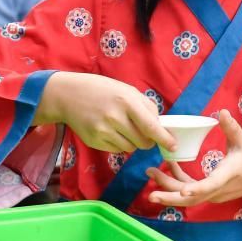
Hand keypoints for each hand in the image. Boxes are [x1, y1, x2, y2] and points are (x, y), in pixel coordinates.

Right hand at [34, 72, 174, 153]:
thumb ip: (146, 107)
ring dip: (133, 143)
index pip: (150, 126)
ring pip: (130, 148)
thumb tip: (161, 127)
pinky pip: (117, 150)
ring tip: (124, 128)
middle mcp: (114, 117)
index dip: (164, 138)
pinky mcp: (94, 141)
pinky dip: (120, 144)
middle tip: (145, 133)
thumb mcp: (127, 90)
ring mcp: (103, 131)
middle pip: (142, 142)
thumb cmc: (103, 90)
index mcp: (126, 101)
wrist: (68, 95)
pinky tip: (112, 131)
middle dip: (148, 141)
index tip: (173, 146)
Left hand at [145, 109, 241, 206]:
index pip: (211, 185)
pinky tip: (167, 169)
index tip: (184, 191)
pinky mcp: (210, 194)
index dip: (197, 189)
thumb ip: (232, 127)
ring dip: (169, 188)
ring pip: (189, 197)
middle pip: (193, 199)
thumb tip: (222, 112)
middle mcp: (219, 189)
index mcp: (228, 175)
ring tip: (151, 173)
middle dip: (171, 197)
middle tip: (151, 194)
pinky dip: (178, 182)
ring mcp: (213, 194)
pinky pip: (191, 192)